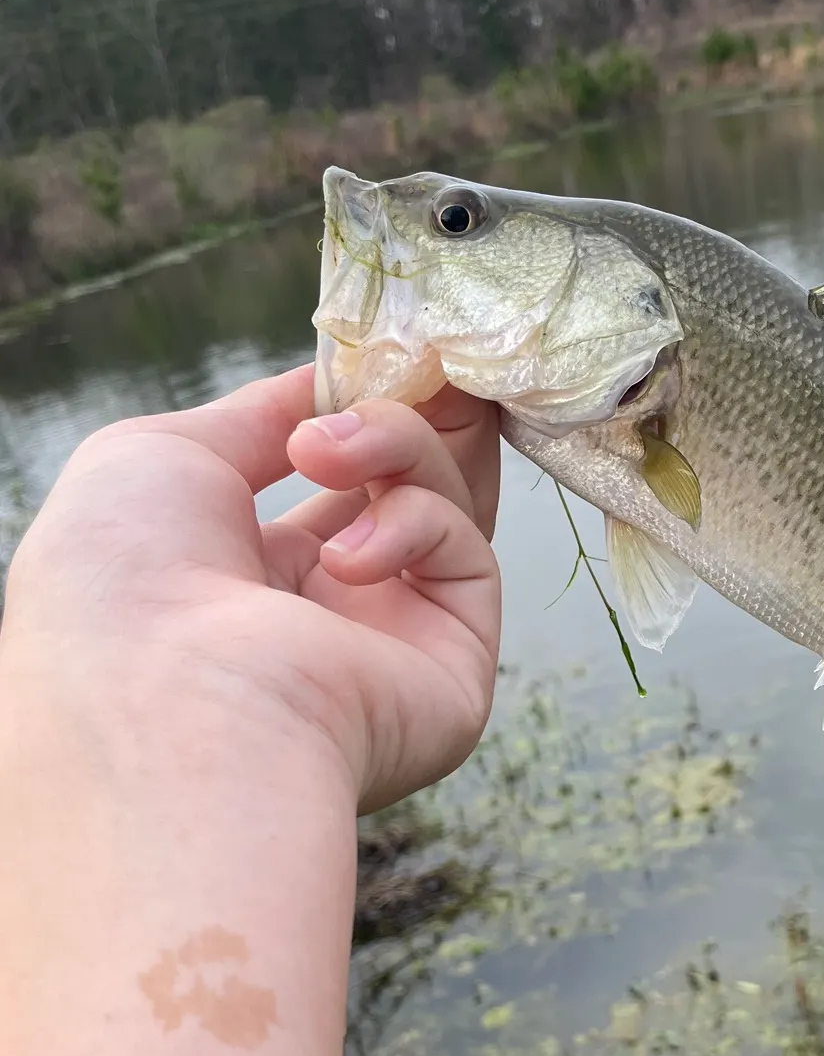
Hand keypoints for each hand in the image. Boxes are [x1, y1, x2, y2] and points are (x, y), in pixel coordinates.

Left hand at [0, 363, 500, 811]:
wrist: (163, 702)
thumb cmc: (126, 583)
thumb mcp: (162, 457)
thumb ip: (261, 413)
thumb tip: (331, 382)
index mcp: (249, 569)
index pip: (336, 475)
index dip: (359, 406)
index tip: (380, 353)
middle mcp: (329, 607)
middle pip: (407, 484)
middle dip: (412, 416)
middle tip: (421, 362)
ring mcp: (395, 638)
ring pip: (443, 503)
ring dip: (396, 448)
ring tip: (325, 452)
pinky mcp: (455, 663)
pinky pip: (466, 554)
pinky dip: (415, 525)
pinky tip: (344, 560)